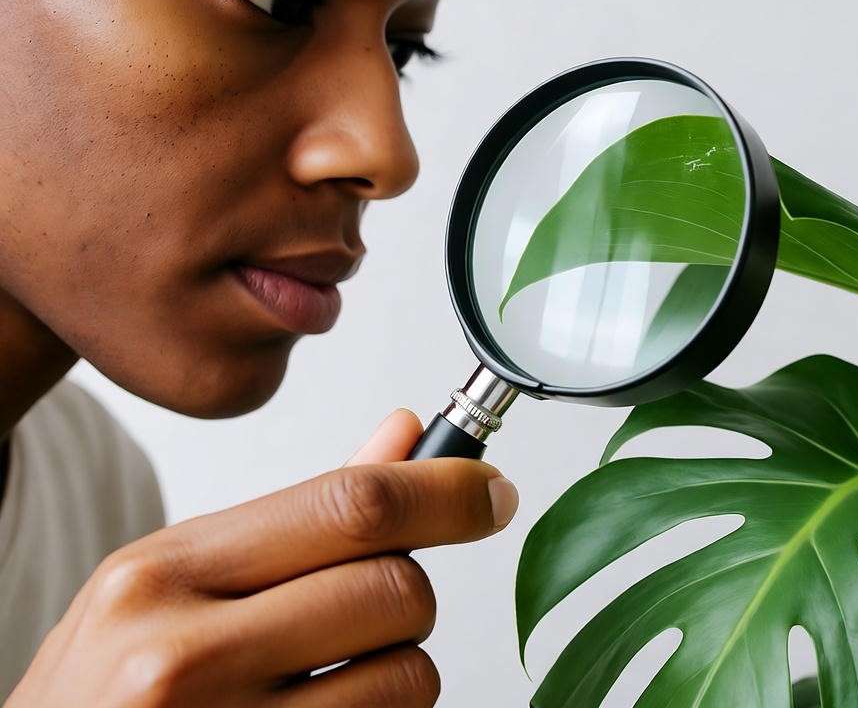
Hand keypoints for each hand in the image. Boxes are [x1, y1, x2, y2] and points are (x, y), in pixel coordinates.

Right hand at [7, 409, 517, 706]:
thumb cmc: (105, 692)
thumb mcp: (171, 586)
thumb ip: (296, 516)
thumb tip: (405, 435)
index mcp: (164, 573)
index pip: (349, 506)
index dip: (446, 493)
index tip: (491, 493)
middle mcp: (186, 653)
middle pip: (397, 588)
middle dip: (410, 596)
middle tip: (365, 615)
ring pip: (410, 675)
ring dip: (398, 671)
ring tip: (327, 679)